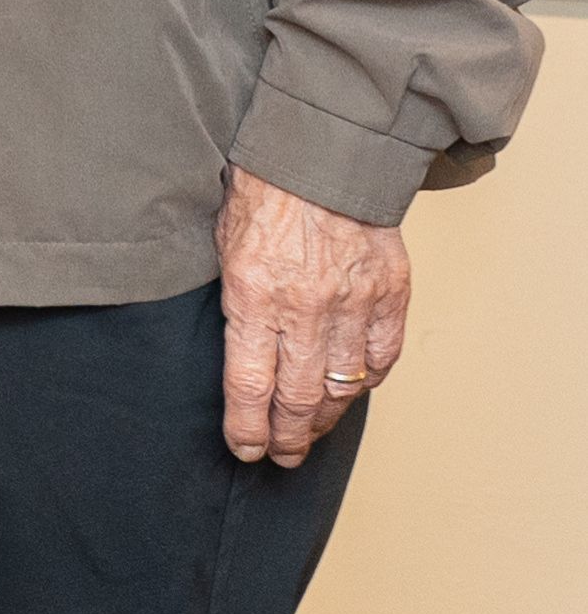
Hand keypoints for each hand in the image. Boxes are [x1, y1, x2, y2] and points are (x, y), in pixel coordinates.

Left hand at [218, 168, 411, 467]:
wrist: (323, 156)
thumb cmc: (262, 195)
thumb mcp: (222, 246)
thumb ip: (235, 304)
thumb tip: (239, 356)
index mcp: (254, 296)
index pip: (249, 386)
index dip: (247, 429)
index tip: (245, 450)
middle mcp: (306, 309)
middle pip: (297, 399)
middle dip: (286, 437)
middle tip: (280, 457)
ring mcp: (354, 304)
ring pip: (342, 387)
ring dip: (324, 420)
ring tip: (309, 435)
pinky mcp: (390, 295)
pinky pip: (382, 357)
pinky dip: (367, 382)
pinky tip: (350, 393)